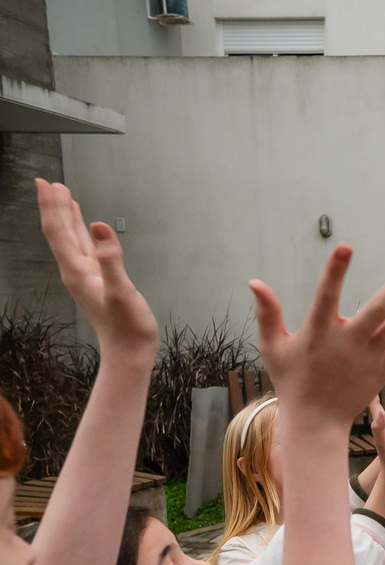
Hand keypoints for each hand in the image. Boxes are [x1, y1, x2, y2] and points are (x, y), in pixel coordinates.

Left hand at [36, 179, 157, 364]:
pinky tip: (87, 228)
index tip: (45, 184)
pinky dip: (82, 234)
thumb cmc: (127, 326)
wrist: (129, 352)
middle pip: (61, 233)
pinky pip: (85, 250)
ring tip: (65, 198)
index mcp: (77, 270)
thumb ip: (110, 258)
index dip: (51, 207)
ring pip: (72, 240)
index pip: (58, 232)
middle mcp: (76, 271)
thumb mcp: (121, 291)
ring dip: (67, 218)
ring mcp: (86, 276)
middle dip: (55, 207)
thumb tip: (98, 225)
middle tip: (50, 183)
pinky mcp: (98, 280)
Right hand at [250, 245, 384, 424]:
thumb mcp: (274, 347)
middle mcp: (348, 342)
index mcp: (318, 332)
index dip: (336, 271)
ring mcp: (369, 357)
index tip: (346, 246)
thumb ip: (267, 313)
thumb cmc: (292, 380)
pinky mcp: (382, 371)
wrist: (314, 421)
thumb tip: (254, 281)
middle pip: (379, 307)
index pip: (327, 295)